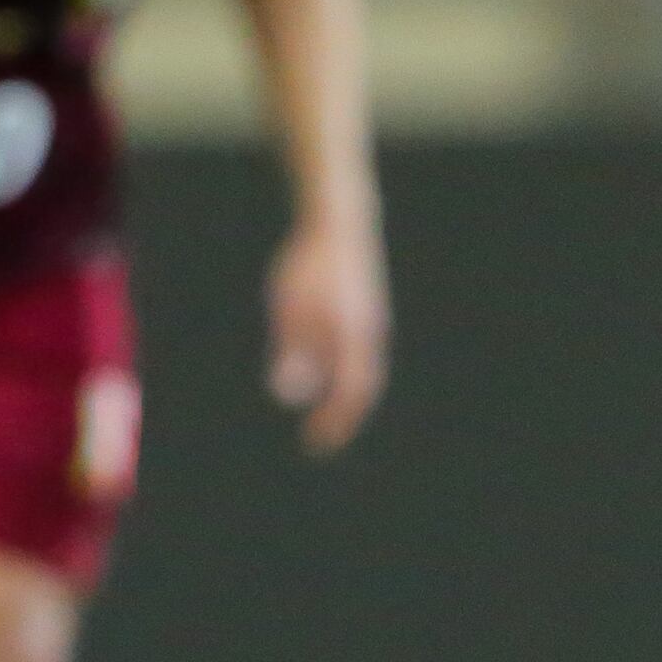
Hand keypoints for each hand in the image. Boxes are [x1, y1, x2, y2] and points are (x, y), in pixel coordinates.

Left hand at [267, 217, 391, 453]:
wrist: (340, 218)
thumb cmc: (310, 263)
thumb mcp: (292, 309)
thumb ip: (294, 353)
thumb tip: (290, 396)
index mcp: (355, 337)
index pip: (351, 393)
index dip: (335, 421)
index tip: (316, 443)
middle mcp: (370, 333)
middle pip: (362, 385)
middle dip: (342, 414)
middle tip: (321, 435)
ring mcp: (371, 319)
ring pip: (361, 367)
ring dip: (342, 392)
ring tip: (319, 408)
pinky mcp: (364, 306)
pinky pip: (357, 350)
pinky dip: (342, 369)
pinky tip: (320, 368)